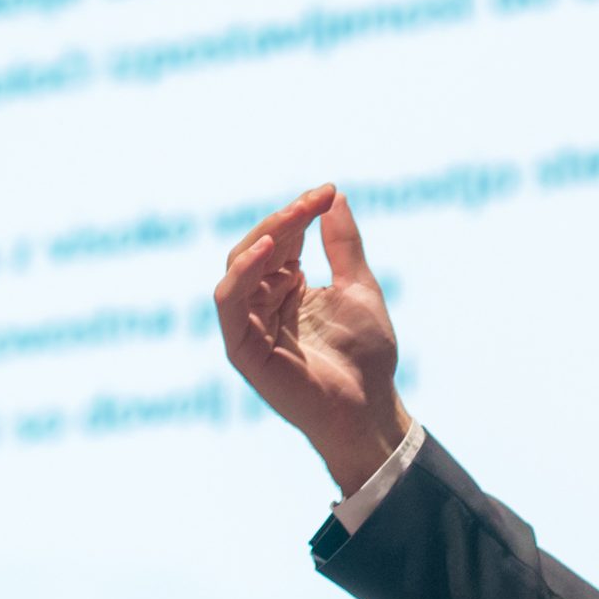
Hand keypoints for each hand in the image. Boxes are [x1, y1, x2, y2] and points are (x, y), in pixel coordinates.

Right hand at [213, 185, 411, 491]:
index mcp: (288, 287)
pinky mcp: (242, 347)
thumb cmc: (366, 356)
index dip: (301, 212)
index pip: (283, 239)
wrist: (369, 407)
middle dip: (284, 219)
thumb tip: (336, 196)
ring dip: (265, 236)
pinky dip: (242, 273)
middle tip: (314, 200)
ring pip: (239, 266)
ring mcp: (250, 324)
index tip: (328, 192)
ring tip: (294, 216)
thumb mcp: (358, 288)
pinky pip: (229, 301)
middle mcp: (264, 302)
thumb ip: (343, 245)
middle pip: (258, 247)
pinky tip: (268, 250)